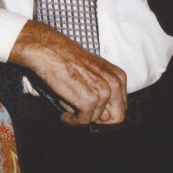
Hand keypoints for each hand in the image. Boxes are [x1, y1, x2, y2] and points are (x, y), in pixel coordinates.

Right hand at [10, 20, 127, 125]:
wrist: (50, 51)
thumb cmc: (69, 61)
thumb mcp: (93, 74)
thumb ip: (104, 96)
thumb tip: (106, 117)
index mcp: (118, 76)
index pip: (122, 107)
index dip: (108, 113)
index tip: (94, 113)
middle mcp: (114, 83)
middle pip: (117, 117)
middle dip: (99, 119)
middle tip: (83, 114)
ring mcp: (103, 92)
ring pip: (98, 119)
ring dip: (83, 117)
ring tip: (70, 106)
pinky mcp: (89, 100)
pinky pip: (84, 121)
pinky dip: (73, 120)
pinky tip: (66, 113)